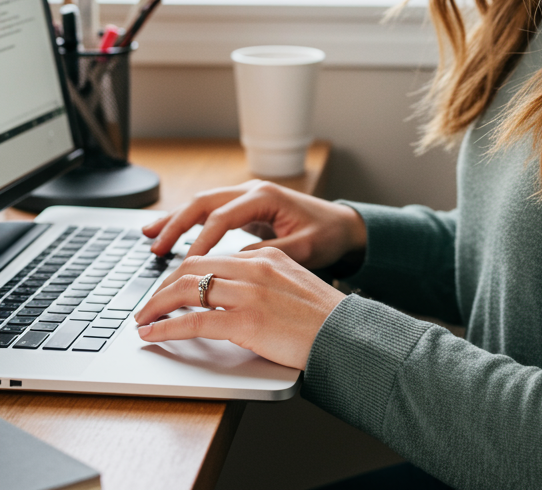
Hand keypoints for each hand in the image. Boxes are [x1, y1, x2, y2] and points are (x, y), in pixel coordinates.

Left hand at [134, 247, 343, 369]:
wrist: (346, 335)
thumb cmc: (324, 318)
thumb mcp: (293, 285)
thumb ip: (264, 282)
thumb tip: (234, 296)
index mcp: (267, 257)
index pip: (212, 258)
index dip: (183, 274)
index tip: (169, 290)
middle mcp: (255, 268)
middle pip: (193, 267)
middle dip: (163, 286)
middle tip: (147, 305)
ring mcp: (250, 294)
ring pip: (187, 290)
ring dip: (156, 306)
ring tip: (142, 320)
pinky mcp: (246, 322)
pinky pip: (194, 321)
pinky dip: (166, 328)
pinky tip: (152, 335)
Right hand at [141, 180, 366, 269]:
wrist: (344, 226)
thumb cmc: (327, 236)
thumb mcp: (304, 248)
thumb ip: (269, 253)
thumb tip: (234, 264)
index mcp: (266, 198)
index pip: (222, 218)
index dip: (199, 242)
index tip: (182, 266)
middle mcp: (254, 191)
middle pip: (205, 203)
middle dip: (176, 224)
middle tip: (153, 247)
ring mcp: (249, 197)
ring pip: (204, 204)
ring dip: (177, 220)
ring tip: (149, 236)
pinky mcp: (247, 208)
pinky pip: (211, 212)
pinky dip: (190, 223)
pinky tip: (170, 234)